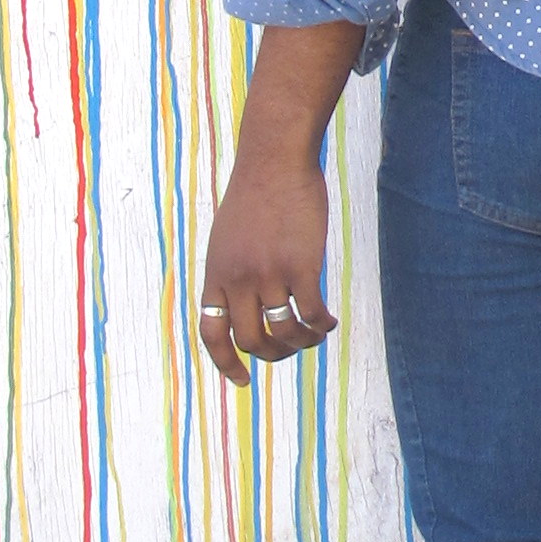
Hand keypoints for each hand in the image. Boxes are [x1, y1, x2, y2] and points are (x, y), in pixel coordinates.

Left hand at [199, 136, 336, 385]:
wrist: (275, 161)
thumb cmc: (256, 193)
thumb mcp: (227, 237)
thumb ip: (232, 271)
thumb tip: (245, 303)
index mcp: (217, 274)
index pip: (212, 333)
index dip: (226, 363)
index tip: (241, 380)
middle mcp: (238, 280)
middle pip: (251, 340)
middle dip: (273, 355)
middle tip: (290, 351)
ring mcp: (268, 274)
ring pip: (283, 331)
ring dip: (301, 343)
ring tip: (314, 336)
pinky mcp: (300, 266)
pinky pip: (310, 313)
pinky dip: (321, 325)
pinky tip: (329, 321)